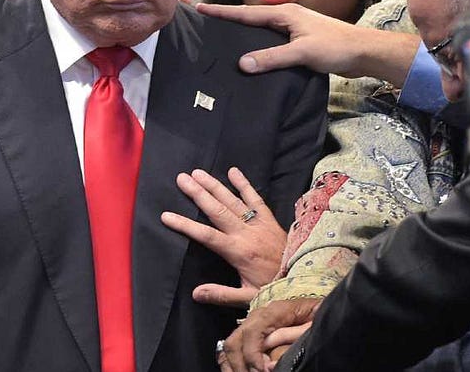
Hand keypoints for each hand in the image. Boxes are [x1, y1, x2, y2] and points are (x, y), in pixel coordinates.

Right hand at [161, 167, 286, 306]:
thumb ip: (222, 294)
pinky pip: (256, 199)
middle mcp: (247, 233)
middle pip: (217, 210)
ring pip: (233, 201)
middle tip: (181, 179)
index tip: (166, 216)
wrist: (304, 280)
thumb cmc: (273, 289)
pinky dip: (245, 184)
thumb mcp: (248, 298)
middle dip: (198, 194)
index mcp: (238, 252)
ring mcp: (259, 224)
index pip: (206, 235)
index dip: (185, 225)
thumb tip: (196, 293)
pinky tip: (233, 171)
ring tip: (198, 173)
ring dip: (215, 185)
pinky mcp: (270, 220)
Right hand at [194, 2, 419, 84]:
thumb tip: (242, 63)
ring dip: (241, 31)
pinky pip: (270, 40)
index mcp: (284, 13)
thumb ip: (272, 58)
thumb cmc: (337, 47)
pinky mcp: (300, 41)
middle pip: (250, 17)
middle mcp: (286, 17)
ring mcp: (293, 28)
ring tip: (220, 35)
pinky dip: (256, 43)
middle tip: (204, 18)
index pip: (245, 12)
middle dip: (227, 17)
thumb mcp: (302, 52)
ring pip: (260, 29)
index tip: (199, 7)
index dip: (222, 12)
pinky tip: (251, 53)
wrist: (365, 52)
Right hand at [220, 298, 320, 371]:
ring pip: (231, 345)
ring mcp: (253, 323)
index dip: (252, 355)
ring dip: (234, 366)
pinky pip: (235, 347)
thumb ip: (291, 339)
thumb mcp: (312, 325)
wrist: (321, 307)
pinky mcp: (253, 332)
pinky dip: (234, 363)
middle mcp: (258, 316)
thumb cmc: (318, 315)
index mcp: (273, 311)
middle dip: (240, 365)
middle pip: (234, 341)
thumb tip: (269, 363)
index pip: (251, 332)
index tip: (262, 371)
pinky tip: (243, 371)